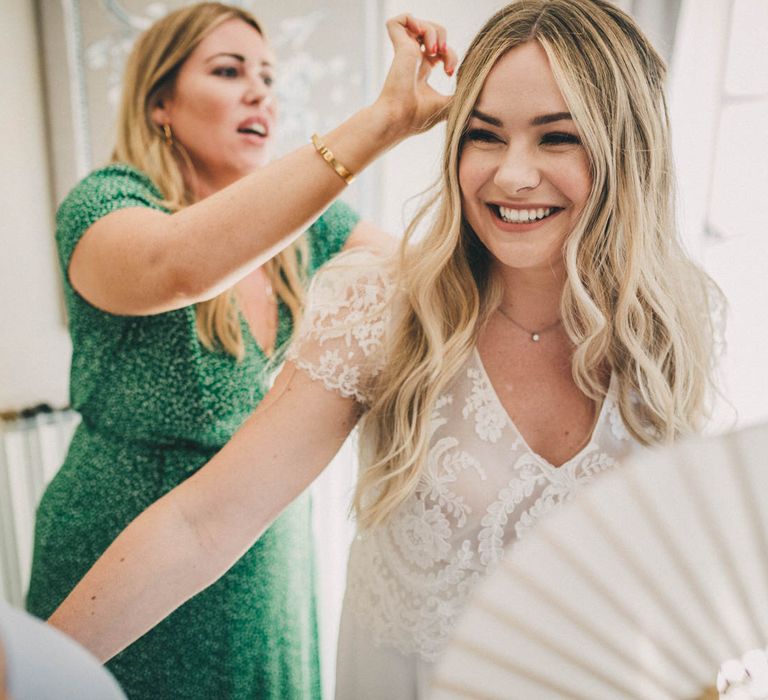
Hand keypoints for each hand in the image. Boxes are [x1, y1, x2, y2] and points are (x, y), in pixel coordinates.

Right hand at [374, 15, 457, 138]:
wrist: (399, 119)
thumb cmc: (417, 117)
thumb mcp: (447, 106)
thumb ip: (460, 98)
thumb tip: (479, 98)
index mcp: (420, 72)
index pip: (437, 51)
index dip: (449, 54)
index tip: (450, 72)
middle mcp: (411, 60)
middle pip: (429, 34)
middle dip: (442, 37)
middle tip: (443, 53)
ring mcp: (404, 53)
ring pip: (419, 24)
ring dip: (434, 30)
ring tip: (435, 49)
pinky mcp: (398, 47)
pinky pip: (400, 20)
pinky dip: (412, 20)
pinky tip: (420, 34)